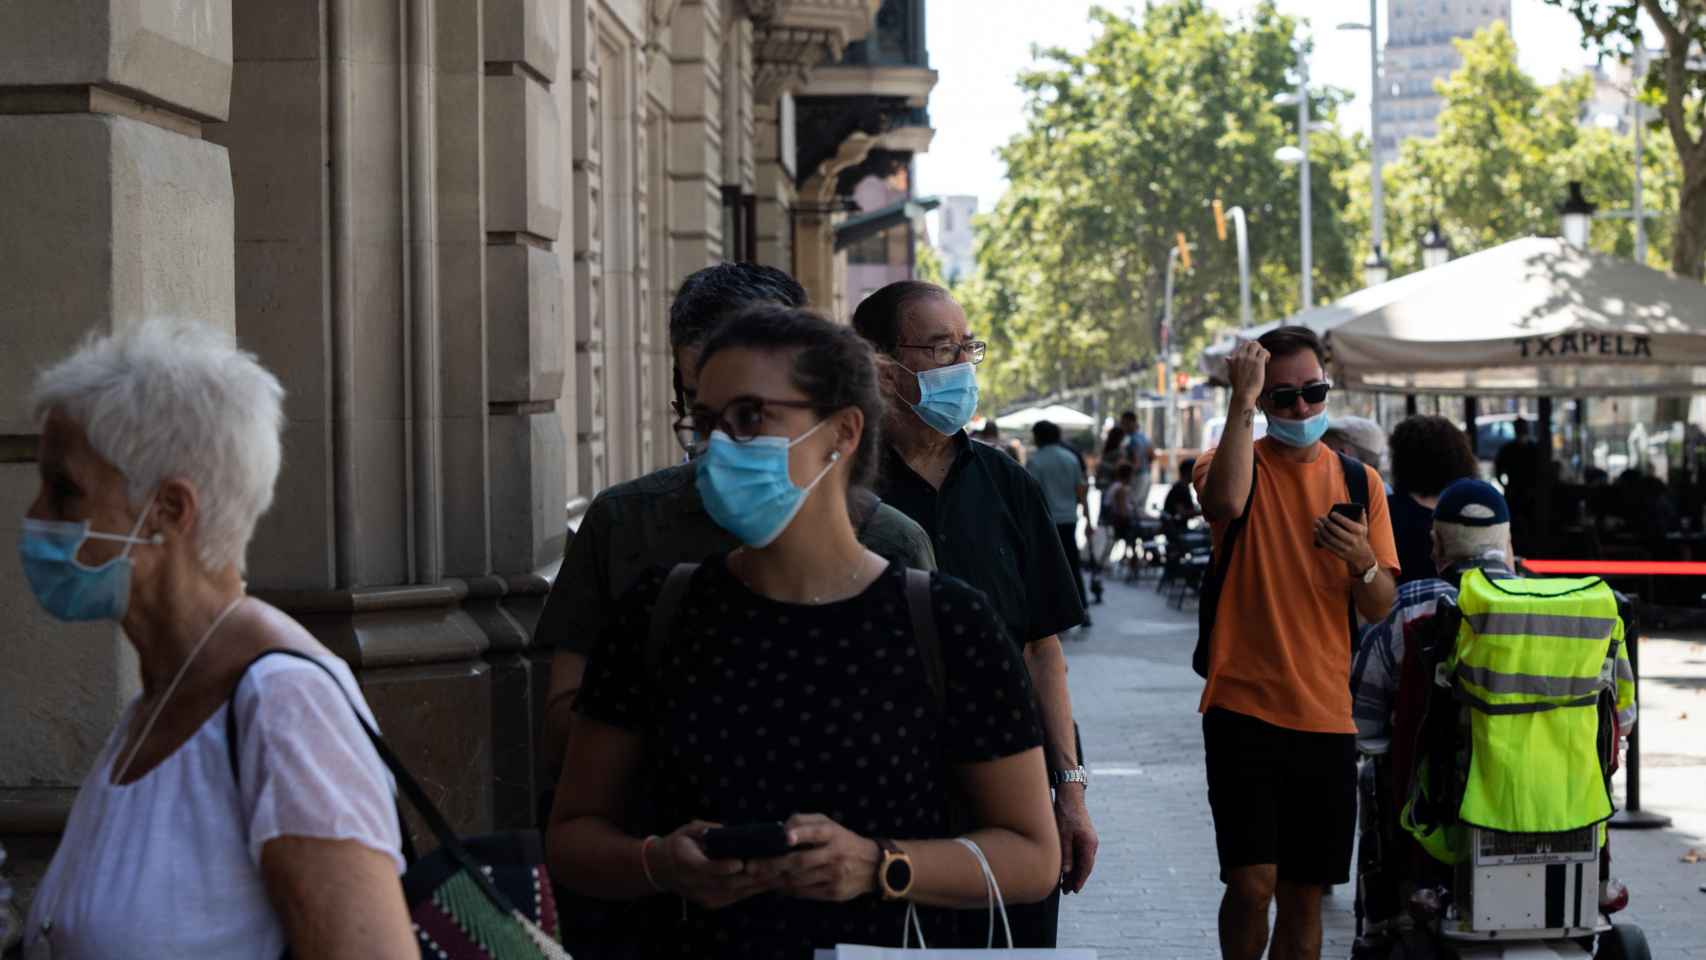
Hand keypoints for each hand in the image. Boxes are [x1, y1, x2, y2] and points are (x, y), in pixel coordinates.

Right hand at [653, 820, 775, 909]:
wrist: (662, 869)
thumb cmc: (679, 844)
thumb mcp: (688, 830)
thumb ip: (705, 830)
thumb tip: (728, 831)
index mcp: (685, 862)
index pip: (705, 868)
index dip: (723, 867)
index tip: (741, 862)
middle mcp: (694, 884)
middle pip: (726, 882)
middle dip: (751, 874)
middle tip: (773, 864)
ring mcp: (703, 896)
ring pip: (735, 891)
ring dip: (758, 883)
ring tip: (779, 872)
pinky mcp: (712, 903)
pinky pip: (736, 897)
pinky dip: (754, 889)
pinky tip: (771, 880)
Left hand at [747, 813, 880, 901]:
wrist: (873, 865)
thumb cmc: (842, 840)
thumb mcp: (828, 824)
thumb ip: (804, 821)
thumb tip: (780, 829)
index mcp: (833, 834)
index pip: (816, 832)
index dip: (800, 833)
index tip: (785, 837)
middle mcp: (835, 854)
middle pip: (800, 862)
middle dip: (773, 865)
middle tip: (752, 867)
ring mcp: (835, 875)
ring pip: (799, 880)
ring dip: (776, 879)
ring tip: (759, 876)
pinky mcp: (834, 893)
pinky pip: (805, 893)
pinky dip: (789, 890)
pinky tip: (778, 885)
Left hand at [1055, 788, 1097, 893]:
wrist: (1071, 797)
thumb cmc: (1066, 815)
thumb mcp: (1063, 836)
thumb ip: (1065, 854)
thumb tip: (1066, 872)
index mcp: (1089, 845)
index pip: (1086, 868)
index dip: (1079, 880)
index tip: (1074, 891)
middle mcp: (1092, 844)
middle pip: (1085, 866)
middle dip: (1076, 879)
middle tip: (1066, 891)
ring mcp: (1089, 840)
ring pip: (1083, 861)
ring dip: (1075, 872)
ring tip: (1065, 883)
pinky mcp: (1085, 837)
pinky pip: (1081, 854)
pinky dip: (1075, 863)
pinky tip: (1067, 868)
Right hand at [1225, 340, 1269, 405]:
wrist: (1243, 394)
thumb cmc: (1238, 386)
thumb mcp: (1231, 373)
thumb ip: (1230, 364)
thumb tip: (1227, 358)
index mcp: (1234, 359)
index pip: (1242, 346)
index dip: (1249, 350)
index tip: (1253, 358)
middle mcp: (1240, 356)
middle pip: (1249, 342)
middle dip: (1256, 347)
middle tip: (1259, 356)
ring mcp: (1249, 359)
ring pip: (1256, 344)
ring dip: (1261, 350)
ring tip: (1263, 359)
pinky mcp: (1257, 362)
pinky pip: (1264, 351)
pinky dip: (1267, 354)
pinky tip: (1266, 362)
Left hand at [1314, 512, 1376, 576]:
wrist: (1361, 556)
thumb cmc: (1360, 537)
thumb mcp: (1364, 527)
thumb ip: (1361, 516)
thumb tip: (1358, 507)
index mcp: (1358, 531)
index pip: (1347, 523)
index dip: (1339, 518)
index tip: (1331, 513)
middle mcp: (1352, 540)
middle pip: (1336, 530)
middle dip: (1327, 523)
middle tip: (1320, 517)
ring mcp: (1345, 548)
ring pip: (1330, 538)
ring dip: (1321, 529)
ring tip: (1316, 522)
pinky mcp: (1338, 553)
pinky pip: (1327, 545)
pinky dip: (1319, 538)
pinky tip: (1315, 531)